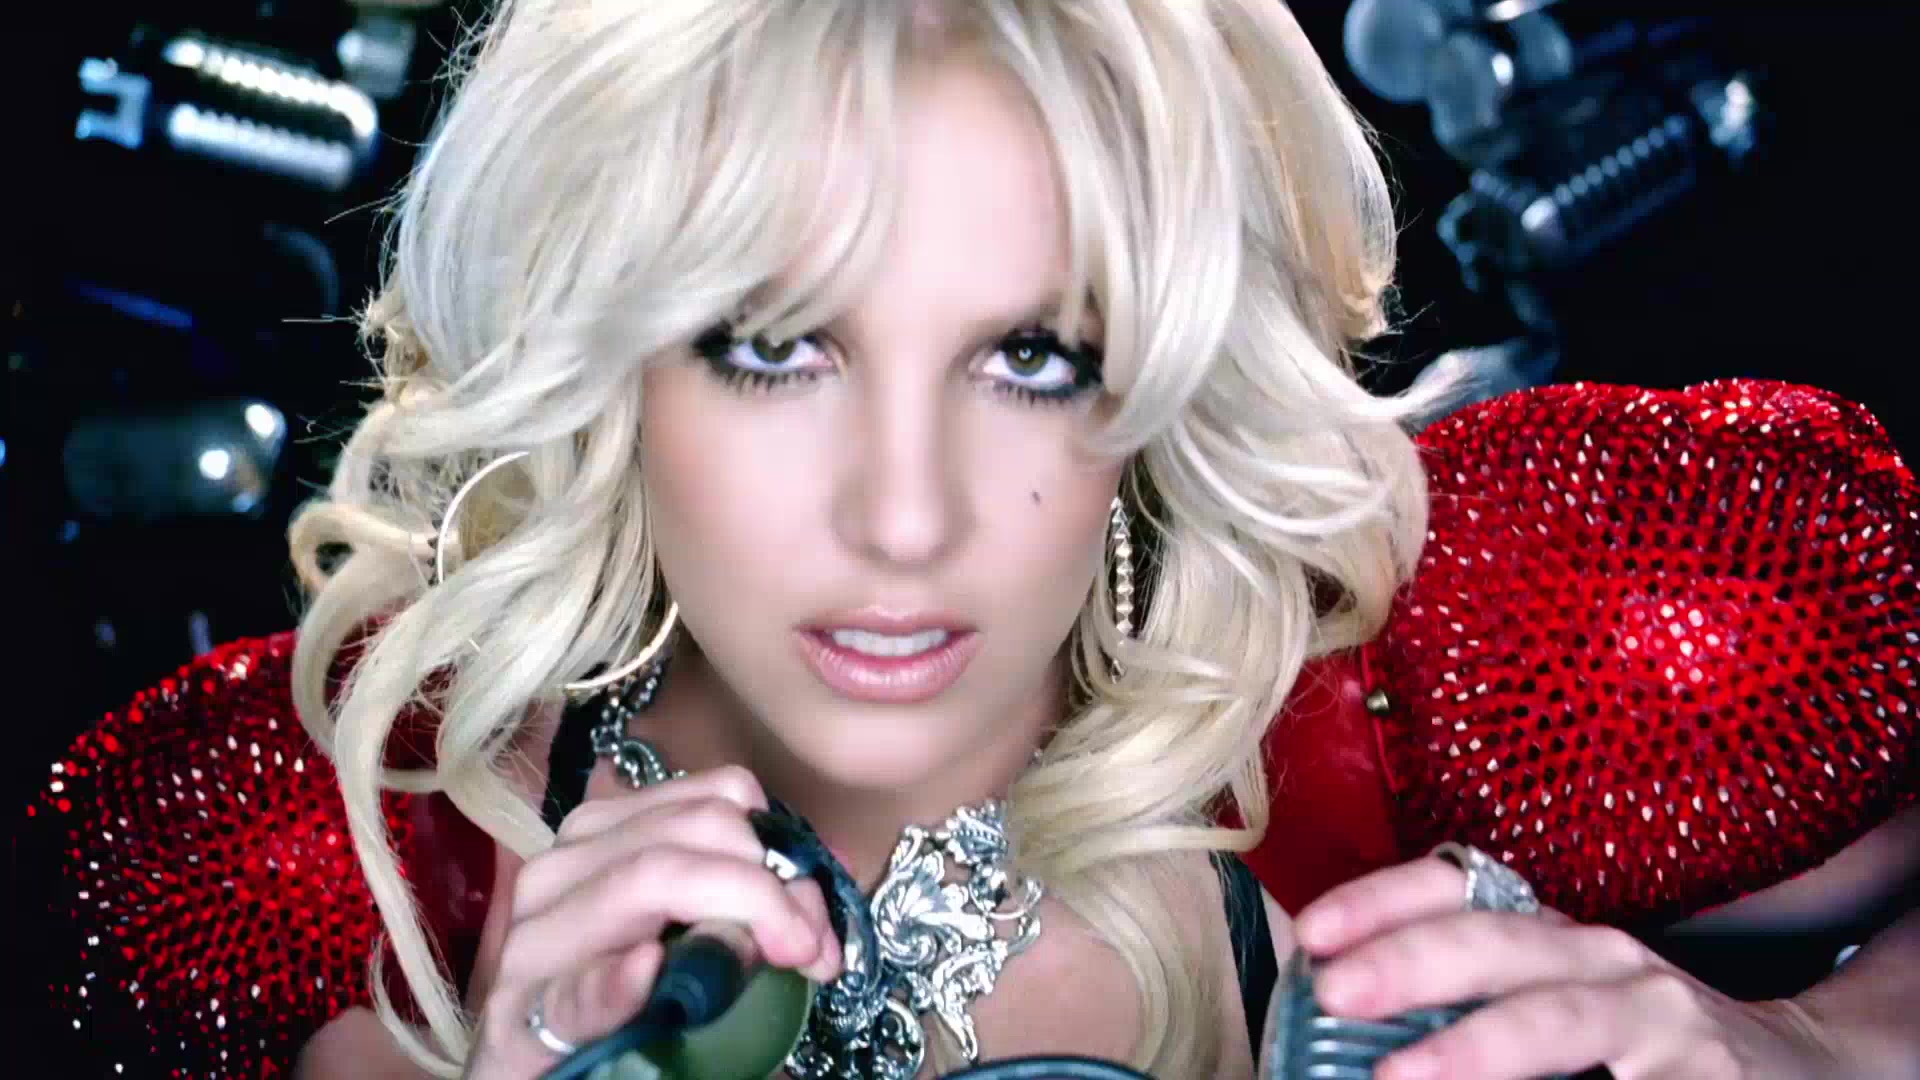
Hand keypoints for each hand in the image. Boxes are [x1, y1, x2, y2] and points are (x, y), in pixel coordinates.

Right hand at [462, 766, 842, 1079]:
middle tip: (809, 954)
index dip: (783, 848)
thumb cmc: (626, 1004)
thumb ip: (750, 904)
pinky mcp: (520, 1019)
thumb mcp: (693, 938)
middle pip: (695, 830)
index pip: (718, 800)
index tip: (817, 921)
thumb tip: (823, 887)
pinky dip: (617, 979)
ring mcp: (535, 940)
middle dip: (770, 887)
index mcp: (607, 835)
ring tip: (771, 966)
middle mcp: (564, 866)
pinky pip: (576, 989)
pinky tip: (648, 973)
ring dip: (734, 919)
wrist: (545, 1077)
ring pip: (648, 878)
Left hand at [1291, 856, 1848, 1079]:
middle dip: (1412, 962)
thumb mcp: (1547, 998)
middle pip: (1499, 943)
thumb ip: (1455, 995)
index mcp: (1548, 933)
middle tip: (1336, 990)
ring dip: (1481, 1045)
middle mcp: (1602, 959)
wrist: (1802, 1068)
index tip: (1312, 932)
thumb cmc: (1634, 1041)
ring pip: (1563, 1020)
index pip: (1457, 885)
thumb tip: (1324, 1001)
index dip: (1381, 900)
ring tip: (1401, 1074)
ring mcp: (1660, 1019)